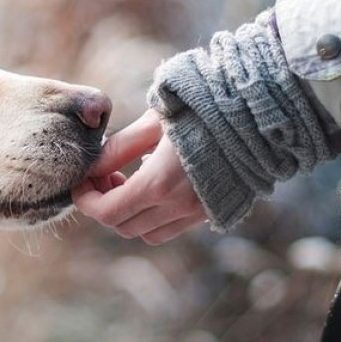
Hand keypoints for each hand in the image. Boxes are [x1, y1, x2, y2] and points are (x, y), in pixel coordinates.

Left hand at [72, 110, 206, 243]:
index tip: (81, 181)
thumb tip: (91, 168)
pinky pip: (171, 228)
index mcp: (159, 183)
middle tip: (105, 175)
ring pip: (146, 233)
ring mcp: (198, 213)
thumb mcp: (153, 122)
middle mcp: (179, 206)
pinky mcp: (213, 212)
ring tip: (128, 180)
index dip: (85, 200)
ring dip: (129, 214)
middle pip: (122, 226)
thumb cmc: (202, 109)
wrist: (259, 114)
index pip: (106, 212)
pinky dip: (153, 215)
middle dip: (104, 204)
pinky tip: (155, 183)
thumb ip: (118, 148)